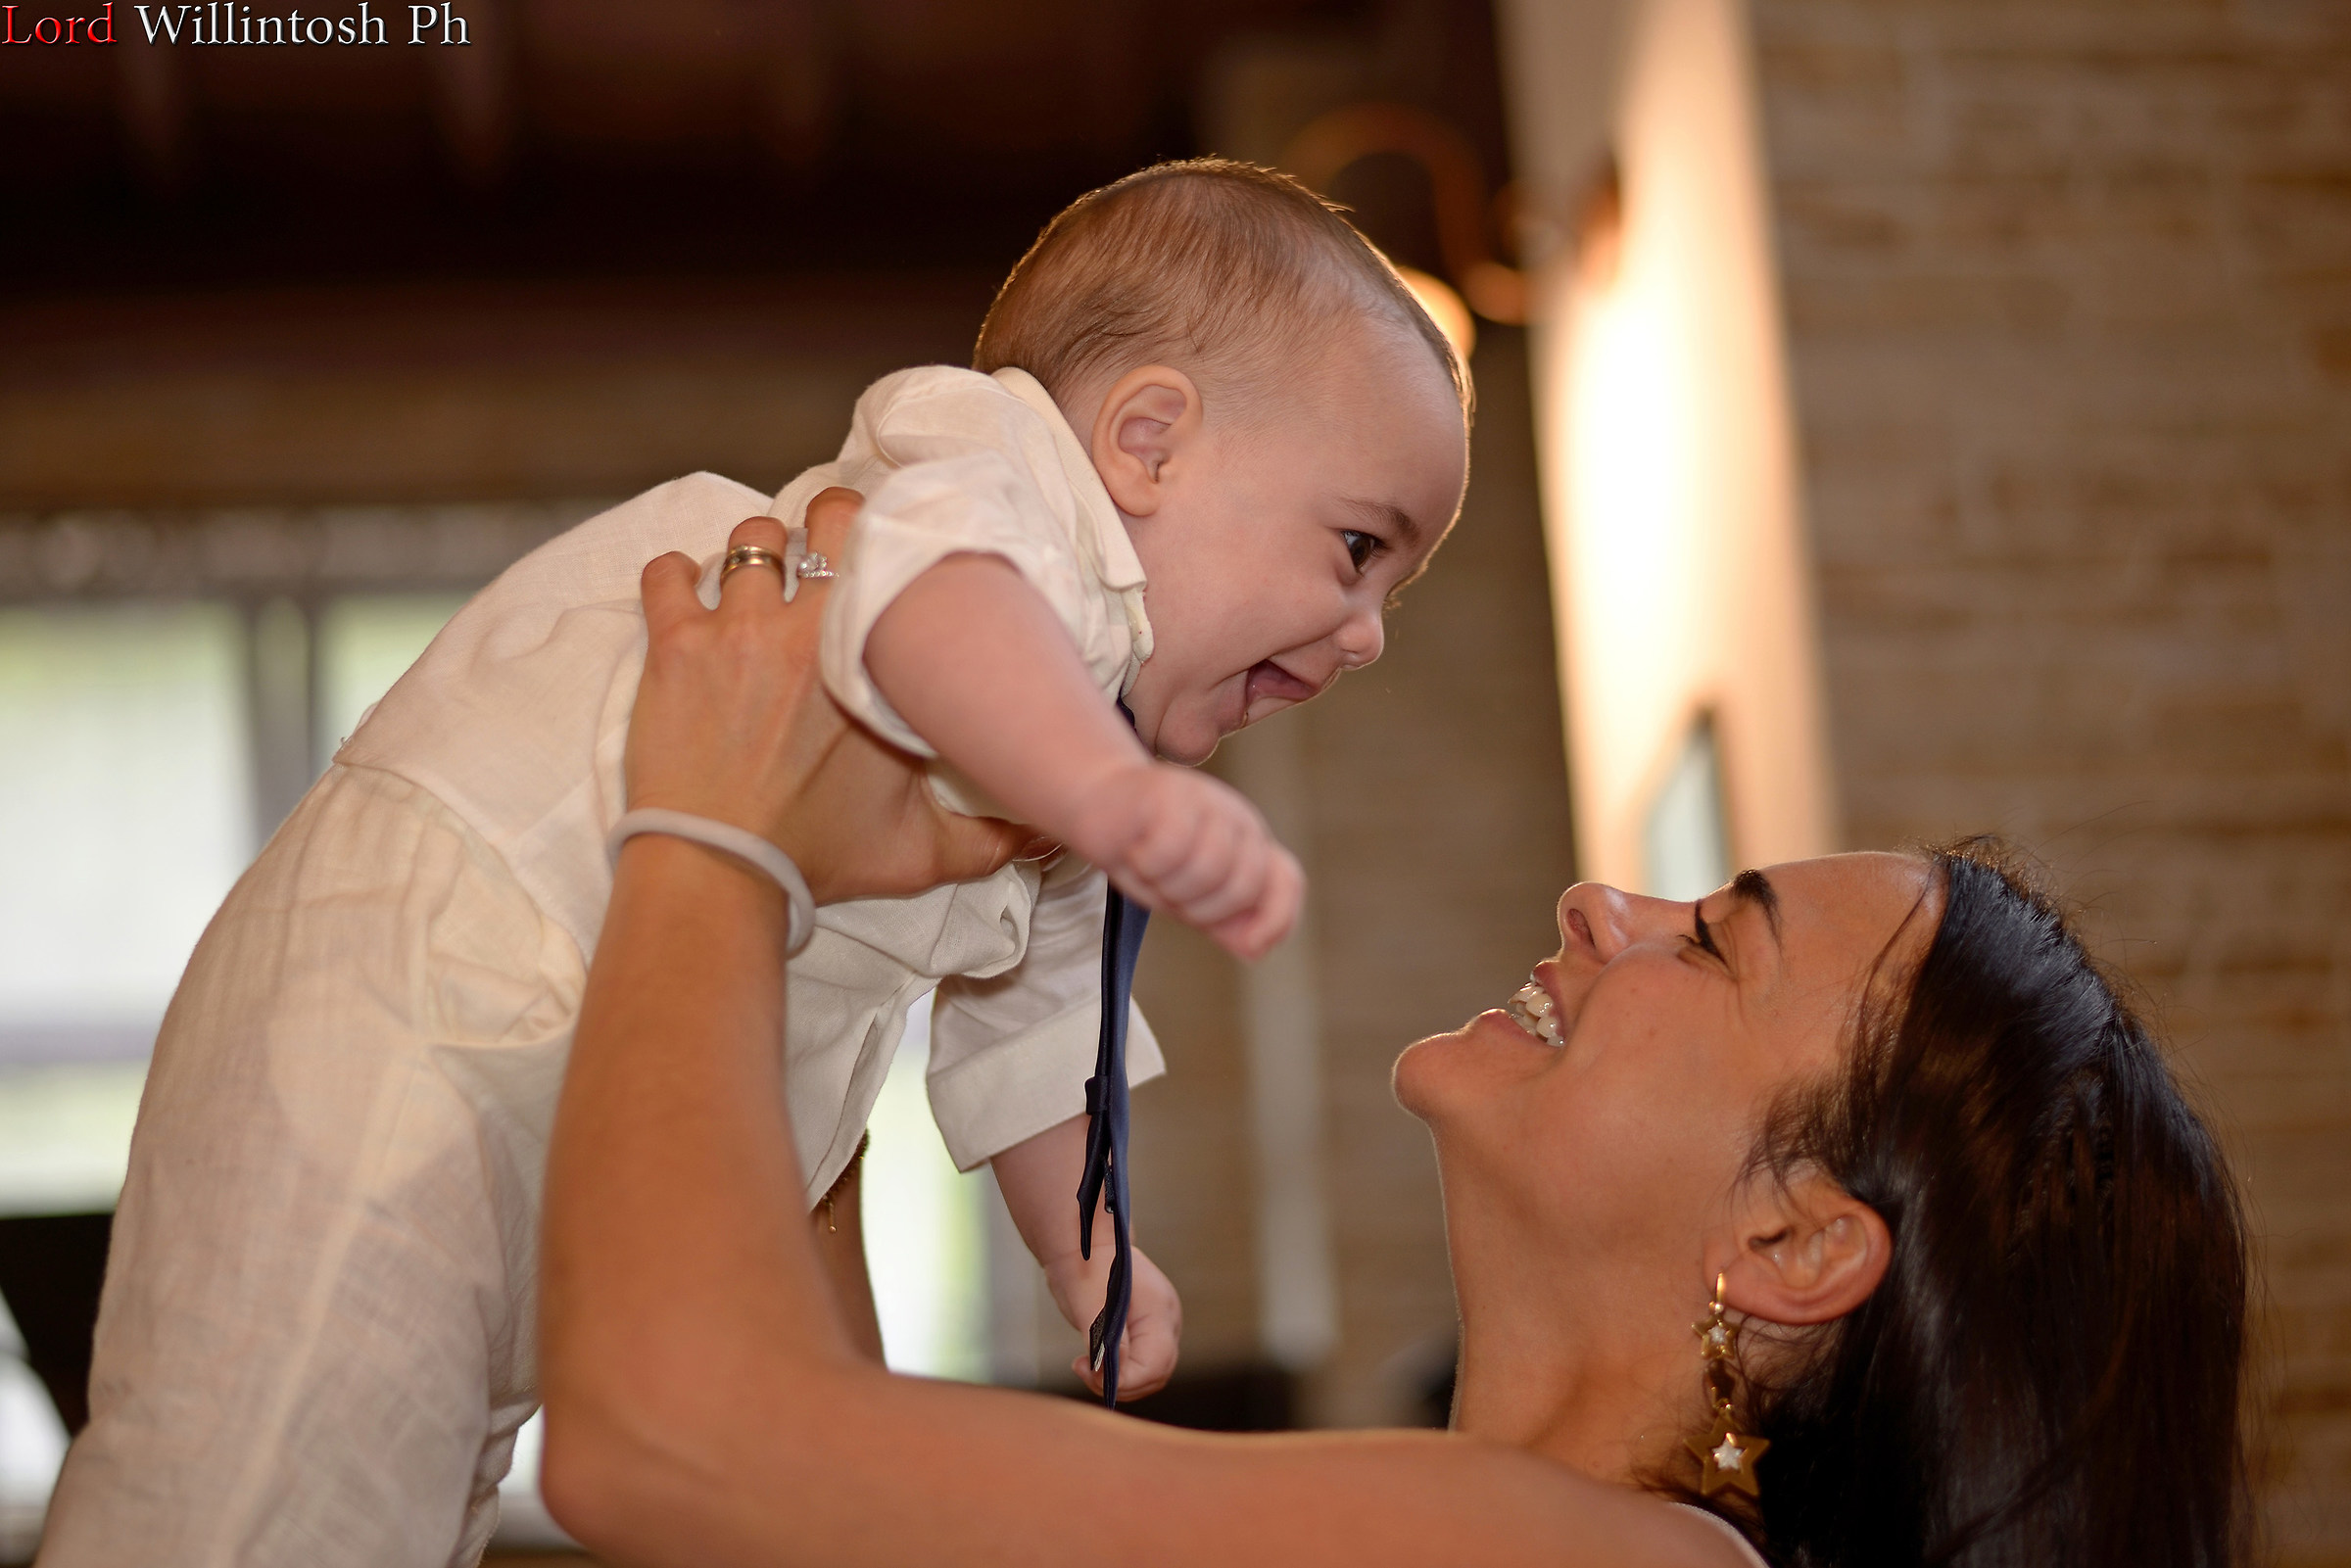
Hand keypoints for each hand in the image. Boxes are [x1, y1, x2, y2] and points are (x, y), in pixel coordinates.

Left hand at [627, 489, 1035, 905]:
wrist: (720, 871)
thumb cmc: (816, 857)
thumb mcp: (920, 853)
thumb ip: (992, 840)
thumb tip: (1047, 836)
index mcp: (875, 663)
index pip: (893, 554)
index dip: (888, 541)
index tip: (884, 554)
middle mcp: (809, 630)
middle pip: (824, 519)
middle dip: (826, 525)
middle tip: (822, 554)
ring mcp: (737, 632)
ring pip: (749, 540)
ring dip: (756, 552)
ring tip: (757, 581)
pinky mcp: (675, 647)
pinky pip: (667, 574)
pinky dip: (674, 575)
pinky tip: (685, 593)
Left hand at [1043, 1241, 1182, 1402]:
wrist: (1084, 1243)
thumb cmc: (1084, 1266)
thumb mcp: (1089, 1303)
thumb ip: (1106, 1339)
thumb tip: (1113, 1373)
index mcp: (1160, 1310)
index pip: (1155, 1364)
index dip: (1125, 1379)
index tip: (1087, 1370)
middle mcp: (1168, 1320)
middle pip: (1157, 1373)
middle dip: (1122, 1384)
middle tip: (1084, 1371)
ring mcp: (1160, 1325)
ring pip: (1150, 1374)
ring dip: (1119, 1381)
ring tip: (1086, 1367)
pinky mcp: (1148, 1330)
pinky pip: (1142, 1363)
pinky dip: (1120, 1371)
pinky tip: (1094, 1362)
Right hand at [1066, 762, 1303, 960]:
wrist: (1096, 805)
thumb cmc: (1146, 855)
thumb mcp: (1189, 897)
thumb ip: (1224, 922)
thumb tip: (1257, 948)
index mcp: (1249, 846)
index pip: (1286, 880)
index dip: (1277, 918)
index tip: (1250, 948)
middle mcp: (1237, 820)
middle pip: (1244, 885)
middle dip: (1202, 908)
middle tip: (1168, 893)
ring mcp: (1208, 800)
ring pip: (1208, 868)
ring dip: (1169, 885)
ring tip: (1149, 870)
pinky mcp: (1172, 791)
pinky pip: (1172, 846)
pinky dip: (1148, 862)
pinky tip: (1136, 850)